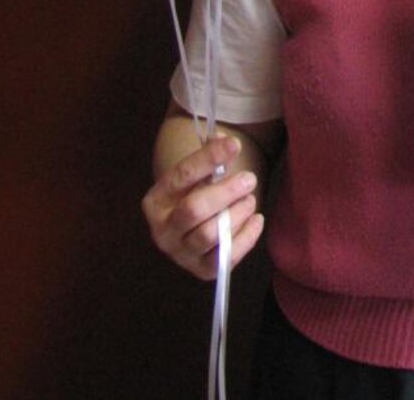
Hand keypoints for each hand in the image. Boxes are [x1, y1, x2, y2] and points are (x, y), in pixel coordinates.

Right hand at [142, 134, 264, 280]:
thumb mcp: (196, 173)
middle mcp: (163, 230)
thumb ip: (210, 155)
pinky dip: (246, 237)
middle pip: (194, 210)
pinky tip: (257, 219)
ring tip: (250, 199)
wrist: (192, 226)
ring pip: (209, 235)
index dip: (209, 158)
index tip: (235, 145)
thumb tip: (226, 142)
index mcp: (156, 200)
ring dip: (236, 214)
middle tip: (249, 179)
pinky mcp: (201, 270)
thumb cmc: (196, 192)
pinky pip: (225, 258)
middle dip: (226, 192)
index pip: (182, 175)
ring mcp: (181, 254)